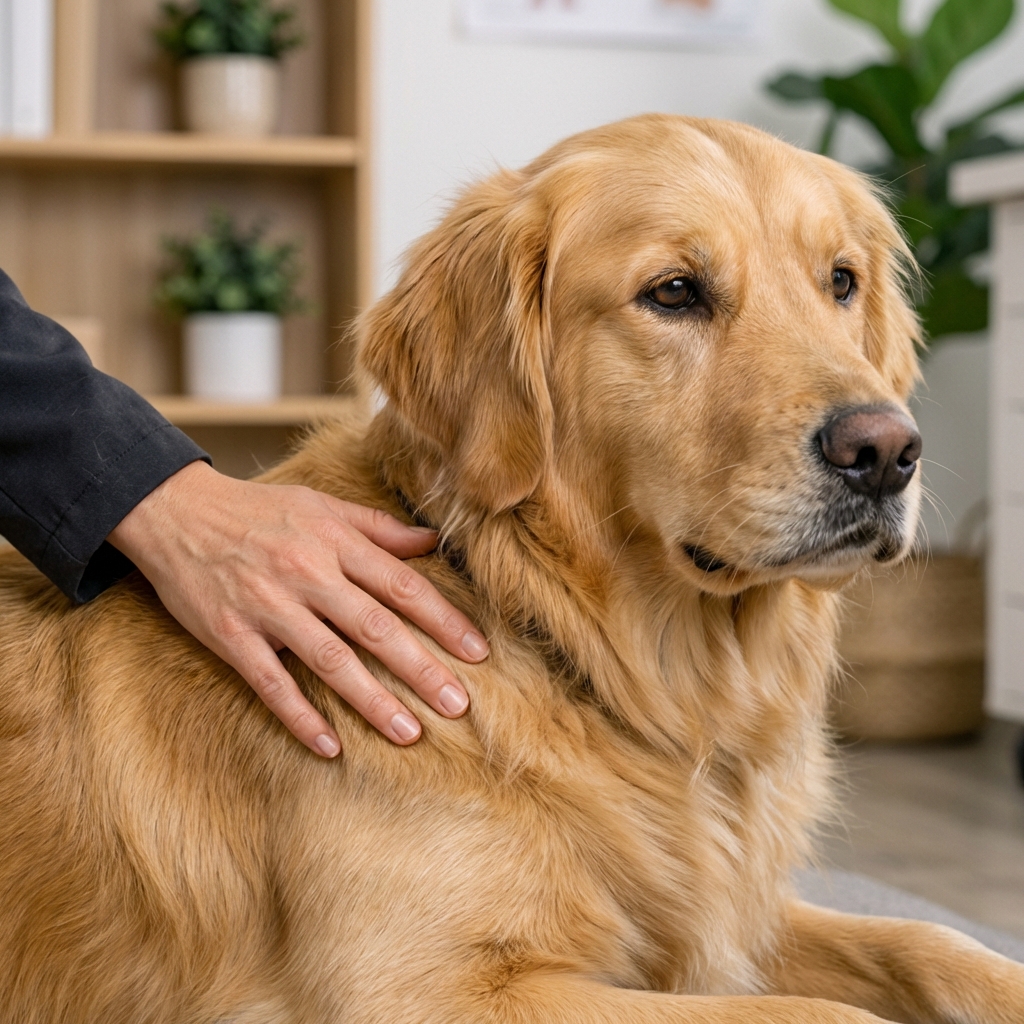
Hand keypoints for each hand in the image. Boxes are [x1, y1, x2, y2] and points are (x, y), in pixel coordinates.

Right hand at [107, 460, 487, 756]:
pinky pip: (270, 683)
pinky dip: (300, 716)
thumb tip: (432, 541)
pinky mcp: (231, 635)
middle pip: (376, 628)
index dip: (444, 620)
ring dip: (372, 700)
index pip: (402, 585)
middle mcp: (308, 574)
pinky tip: (329, 746)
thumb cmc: (259, 509)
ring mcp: (269, 607)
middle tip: (458, 705)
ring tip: (409, 733)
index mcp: (335, 542)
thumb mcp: (322, 506)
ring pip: (330, 660)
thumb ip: (378, 527)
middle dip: (421, 669)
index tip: (477, 653)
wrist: (175, 511)